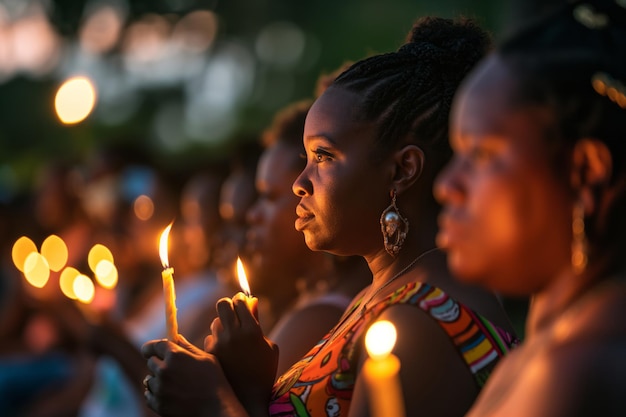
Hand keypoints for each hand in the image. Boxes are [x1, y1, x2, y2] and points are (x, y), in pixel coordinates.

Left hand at [141, 336, 246, 416]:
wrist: (216, 408)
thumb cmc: (215, 380)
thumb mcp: (206, 358)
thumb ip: (188, 347)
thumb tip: (176, 338)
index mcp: (175, 355)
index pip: (153, 346)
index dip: (151, 348)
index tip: (150, 351)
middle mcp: (164, 370)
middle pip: (151, 362)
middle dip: (159, 363)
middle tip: (171, 369)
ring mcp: (159, 388)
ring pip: (149, 379)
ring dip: (157, 380)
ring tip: (174, 384)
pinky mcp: (158, 404)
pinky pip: (149, 395)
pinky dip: (155, 394)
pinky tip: (169, 394)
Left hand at [205, 293, 278, 416]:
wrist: (249, 398)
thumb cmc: (264, 371)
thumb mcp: (269, 346)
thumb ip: (258, 321)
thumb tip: (252, 300)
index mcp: (252, 330)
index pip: (240, 301)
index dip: (240, 300)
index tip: (241, 303)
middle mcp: (235, 334)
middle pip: (223, 304)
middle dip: (228, 306)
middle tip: (232, 312)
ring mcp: (220, 344)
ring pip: (215, 322)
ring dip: (222, 326)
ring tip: (231, 339)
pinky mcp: (209, 354)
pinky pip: (210, 338)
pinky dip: (216, 342)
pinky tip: (224, 353)